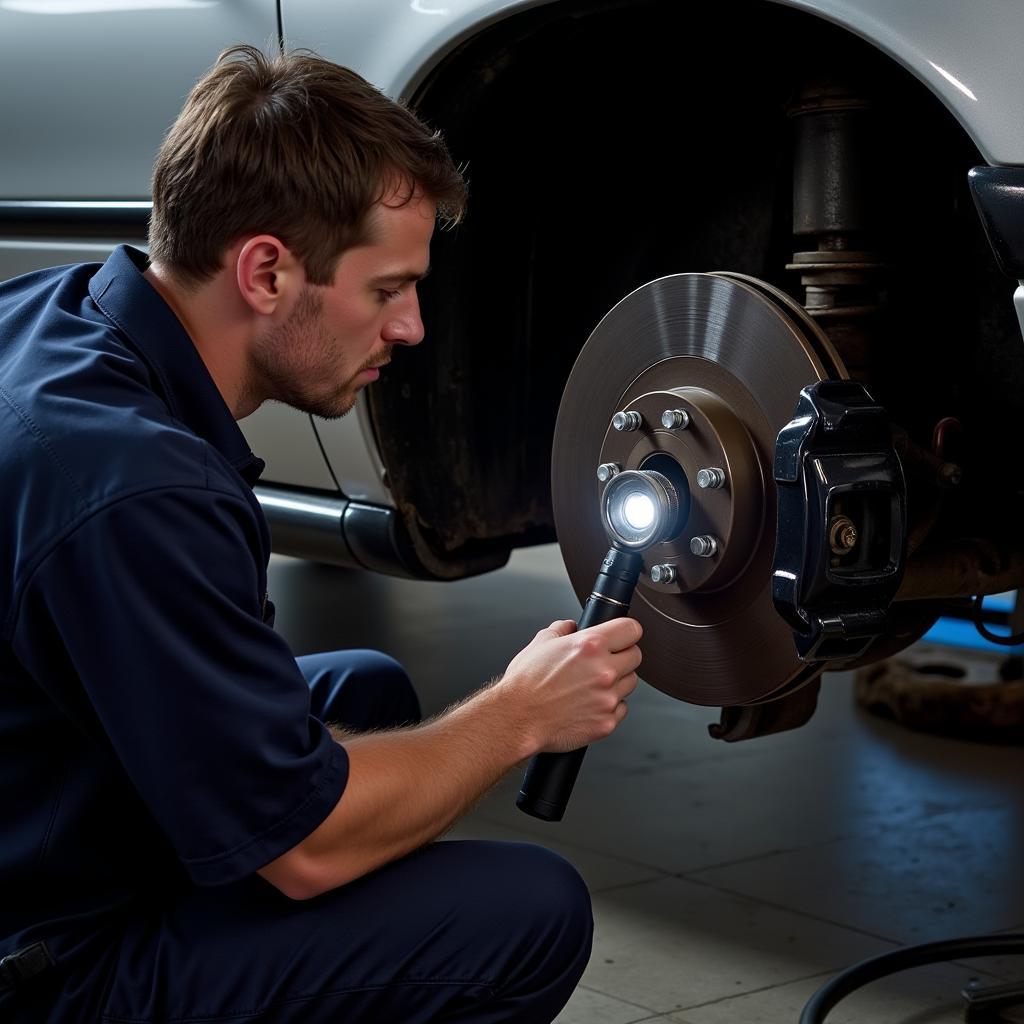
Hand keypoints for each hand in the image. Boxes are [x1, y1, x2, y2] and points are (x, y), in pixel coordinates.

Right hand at [499, 616, 642, 753]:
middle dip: (622, 657)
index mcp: (590, 645)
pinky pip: (621, 708)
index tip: (622, 637)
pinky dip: (610, 706)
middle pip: (636, 656)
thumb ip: (561, 629)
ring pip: (630, 683)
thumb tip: (570, 626)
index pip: (632, 629)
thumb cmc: (525, 684)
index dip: (626, 632)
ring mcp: (608, 698)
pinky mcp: (607, 722)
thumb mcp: (540, 643)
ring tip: (590, 686)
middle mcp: (604, 670)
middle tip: (602, 662)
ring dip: (617, 682)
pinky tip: (589, 704)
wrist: (516, 719)